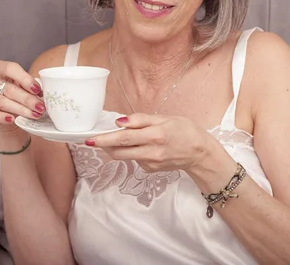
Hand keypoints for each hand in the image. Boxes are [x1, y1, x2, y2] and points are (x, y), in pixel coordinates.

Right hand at [0, 60, 44, 129]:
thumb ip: (28, 86)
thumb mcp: (20, 85)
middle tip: (41, 107)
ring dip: (20, 110)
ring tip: (34, 115)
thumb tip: (41, 93)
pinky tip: (12, 119)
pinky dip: (2, 117)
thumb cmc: (12, 94)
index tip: (38, 90)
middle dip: (27, 99)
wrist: (0, 111)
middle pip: (9, 89)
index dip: (25, 79)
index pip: (11, 69)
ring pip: (2, 102)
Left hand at [87, 113, 214, 173]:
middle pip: (119, 151)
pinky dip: (129, 151)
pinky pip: (133, 159)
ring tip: (113, 138)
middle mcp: (151, 152)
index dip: (104, 139)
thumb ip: (141, 120)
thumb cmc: (184, 130)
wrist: (200, 154)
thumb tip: (119, 122)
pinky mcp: (150, 170)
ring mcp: (150, 163)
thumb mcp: (165, 118)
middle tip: (90, 140)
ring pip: (124, 156)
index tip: (89, 139)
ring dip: (114, 148)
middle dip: (102, 146)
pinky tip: (137, 145)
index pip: (124, 138)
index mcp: (155, 135)